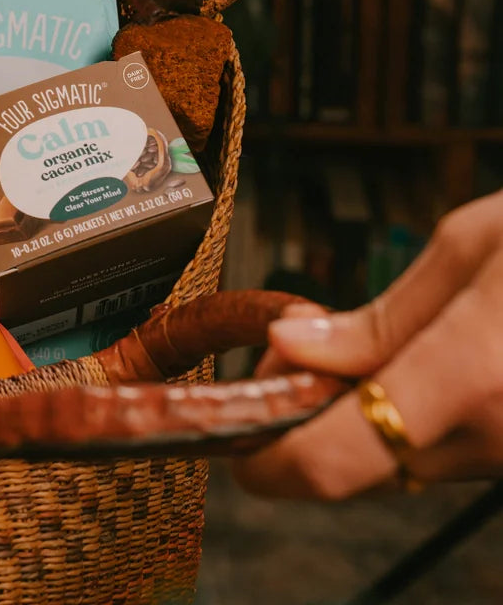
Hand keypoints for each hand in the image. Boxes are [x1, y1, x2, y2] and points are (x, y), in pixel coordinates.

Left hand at [232, 190, 502, 498]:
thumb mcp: (474, 246)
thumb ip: (381, 315)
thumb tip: (292, 348)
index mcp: (472, 375)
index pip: (337, 458)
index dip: (271, 464)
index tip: (238, 443)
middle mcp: (502, 435)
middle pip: (364, 467)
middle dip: (310, 419)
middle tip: (294, 355)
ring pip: (411, 464)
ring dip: (368, 419)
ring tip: (367, 347)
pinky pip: (459, 454)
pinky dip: (424, 422)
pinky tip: (431, 367)